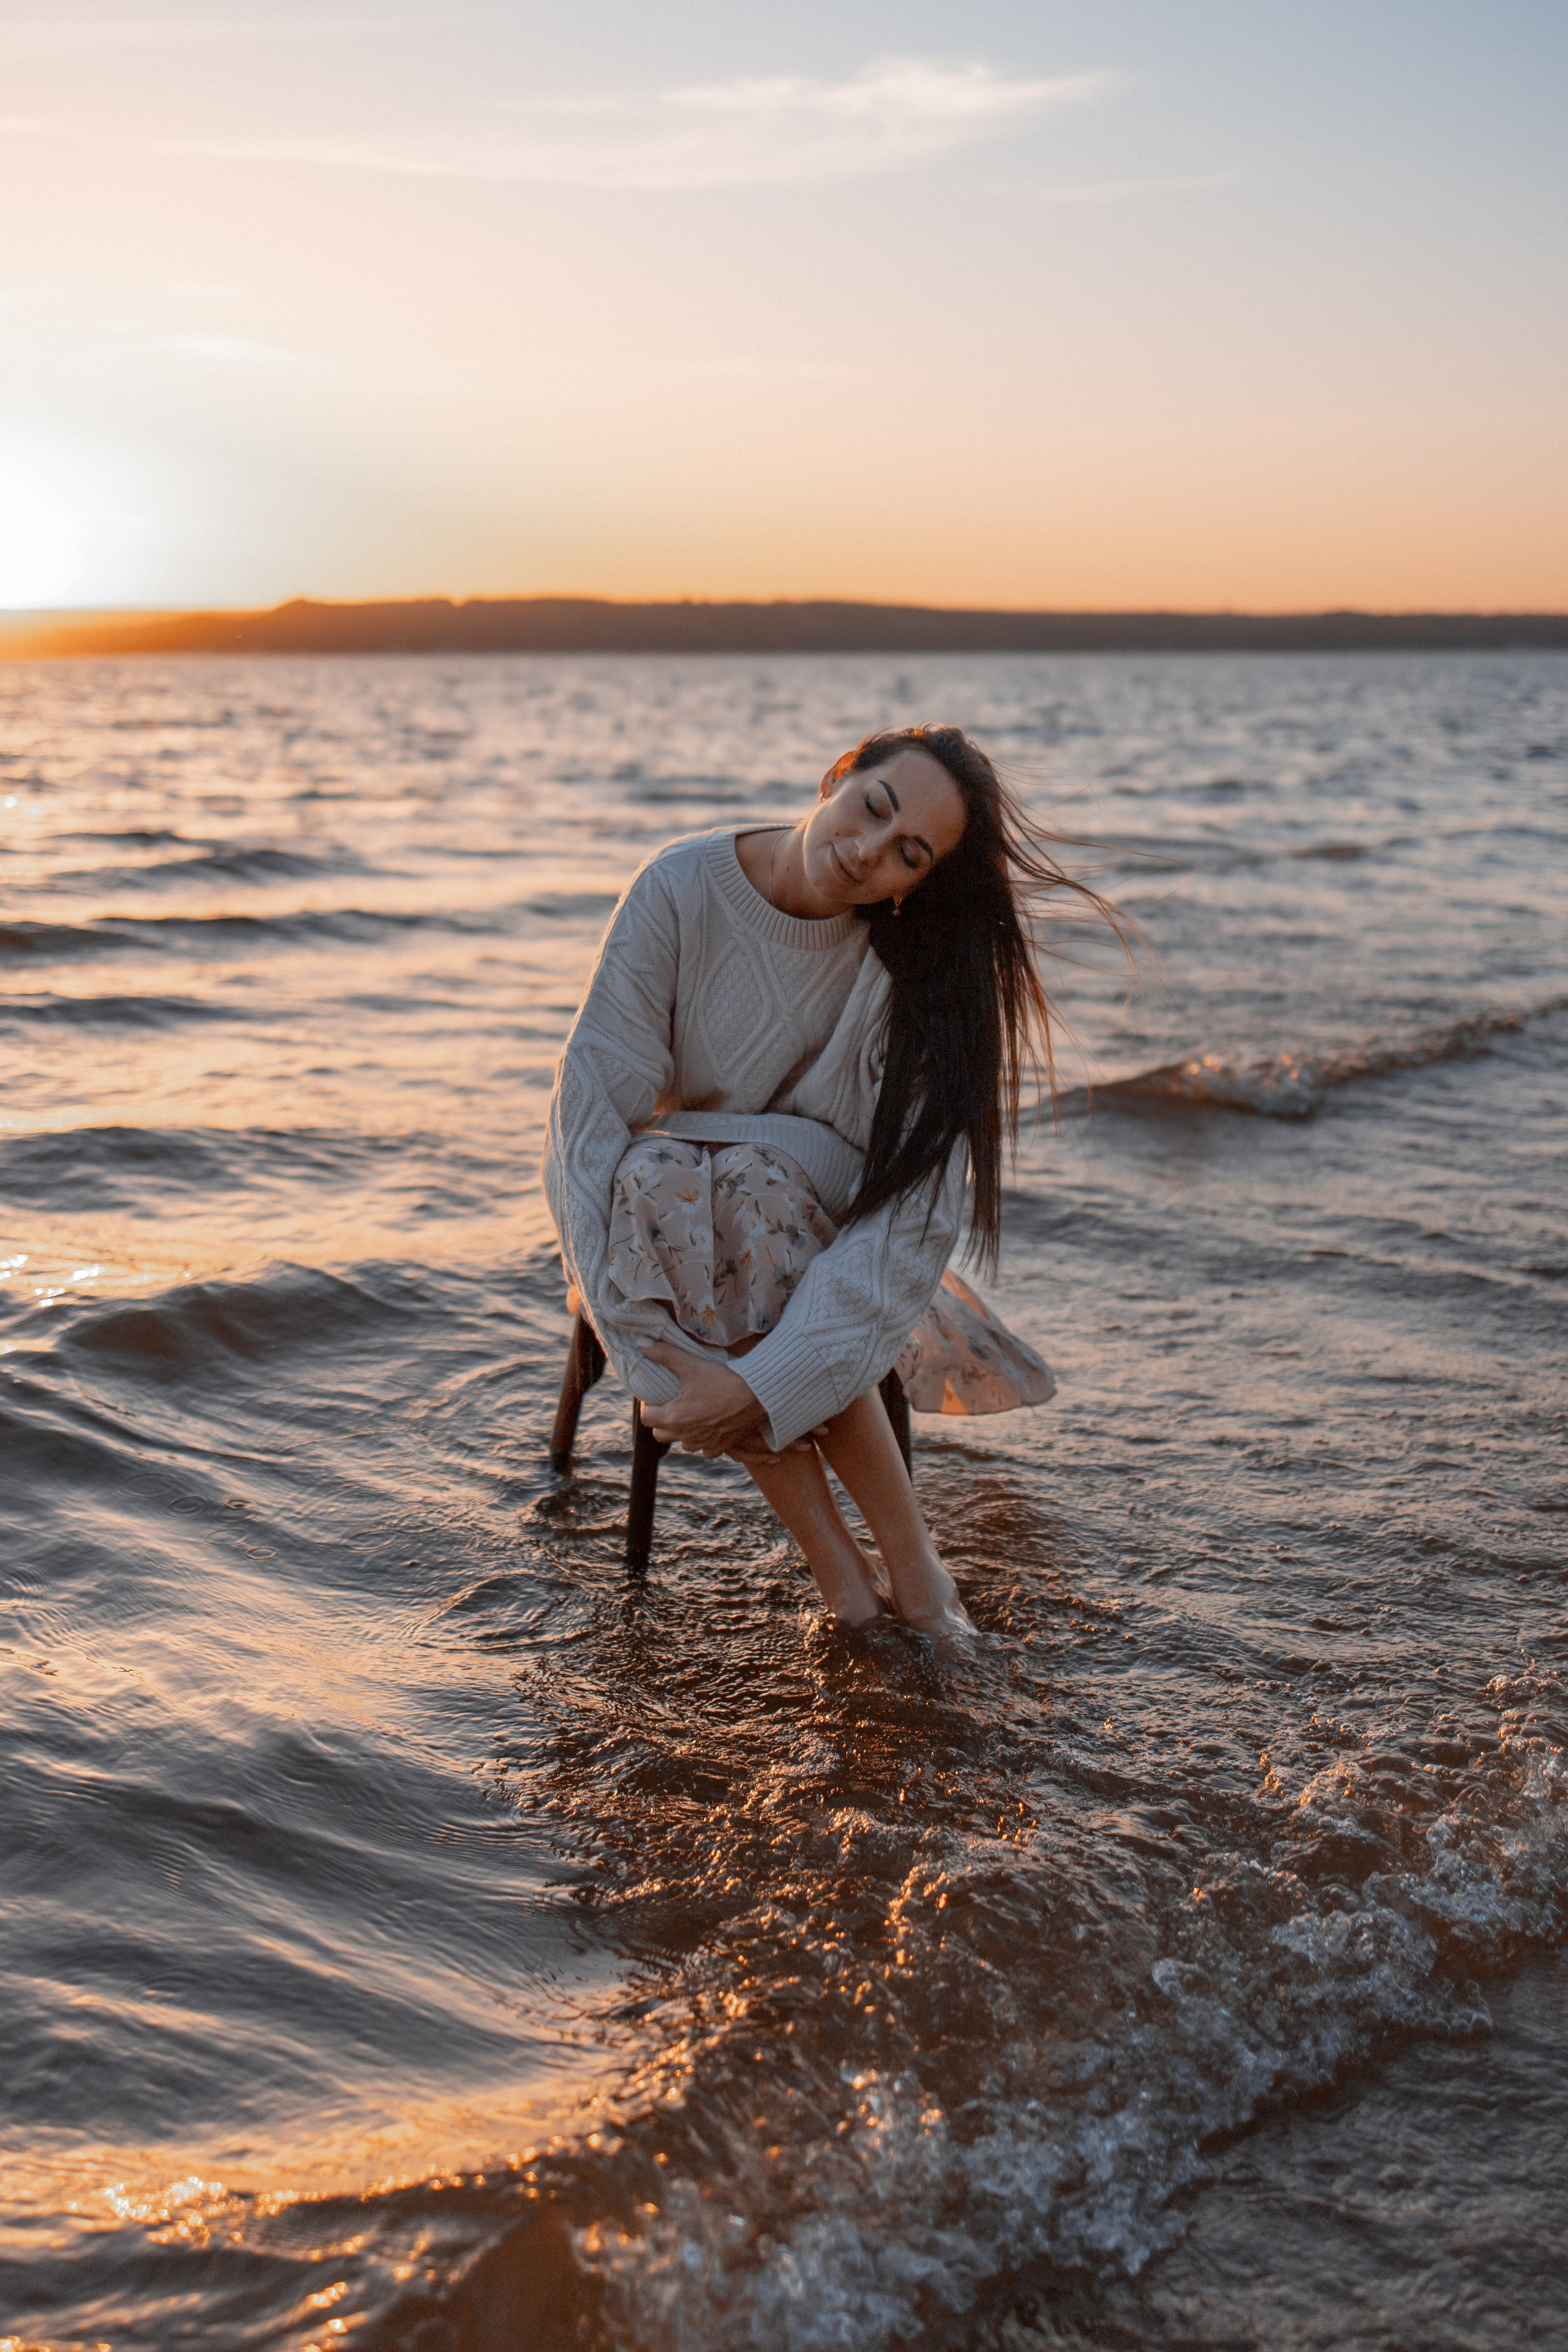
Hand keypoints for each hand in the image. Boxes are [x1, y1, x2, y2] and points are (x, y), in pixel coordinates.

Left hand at [641, 1340, 770, 1457]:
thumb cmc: (722, 1378)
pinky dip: (705, 1441)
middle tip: (672, 1403)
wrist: (758, 1394)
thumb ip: (664, 1354)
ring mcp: (704, 1443)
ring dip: (683, 1432)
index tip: (657, 1394)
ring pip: (683, 1443)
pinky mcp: (722, 1446)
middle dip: (662, 1420)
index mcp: (674, 1417)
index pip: (645, 1418)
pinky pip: (706, 1450)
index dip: (647, 1405)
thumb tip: (641, 1343)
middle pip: (659, 1434)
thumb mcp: (691, 1363)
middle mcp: (686, 1435)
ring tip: (692, 1413)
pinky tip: (710, 1426)